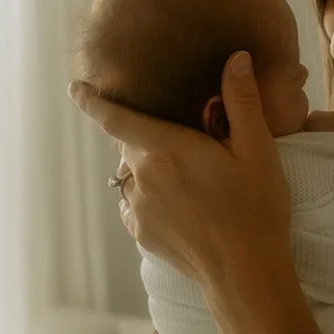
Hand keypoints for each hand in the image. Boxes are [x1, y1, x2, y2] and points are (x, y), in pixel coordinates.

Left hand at [70, 51, 291, 291]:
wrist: (246, 274)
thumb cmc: (257, 209)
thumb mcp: (258, 150)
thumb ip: (241, 101)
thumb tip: (235, 58)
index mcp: (167, 148)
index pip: (115, 118)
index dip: (92, 101)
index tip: (76, 88)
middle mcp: (143, 176)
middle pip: (130, 143)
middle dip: (149, 136)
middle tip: (189, 145)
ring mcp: (138, 208)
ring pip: (134, 175)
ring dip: (152, 170)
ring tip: (192, 182)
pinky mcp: (142, 233)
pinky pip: (136, 205)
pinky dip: (152, 198)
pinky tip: (184, 207)